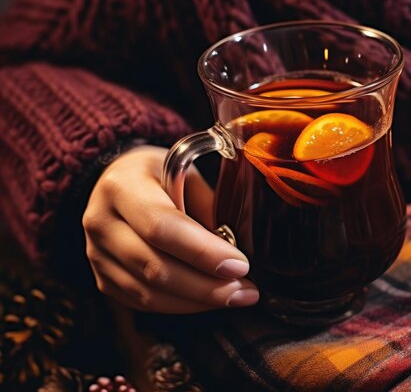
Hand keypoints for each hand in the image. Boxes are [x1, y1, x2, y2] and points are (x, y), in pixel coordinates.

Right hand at [82, 145, 258, 312]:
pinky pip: (144, 303)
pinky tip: (210, 300)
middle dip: (207, 285)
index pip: (161, 226)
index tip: (240, 265)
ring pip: (150, 293)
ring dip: (198, 301)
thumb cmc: (160, 174)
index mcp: (122, 186)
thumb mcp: (187, 173)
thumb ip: (210, 206)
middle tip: (246, 290)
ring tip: (236, 297)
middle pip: (155, 267)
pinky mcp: (103, 279)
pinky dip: (182, 305)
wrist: (118, 182)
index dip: (202, 251)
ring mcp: (97, 255)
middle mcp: (101, 222)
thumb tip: (239, 246)